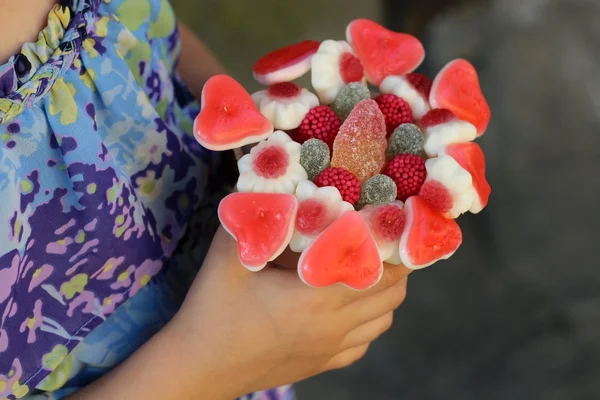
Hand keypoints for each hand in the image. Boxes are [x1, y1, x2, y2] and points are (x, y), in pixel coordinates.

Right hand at [171, 226, 409, 398]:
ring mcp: (331, 349)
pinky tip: (352, 307)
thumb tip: (280, 186)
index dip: (392, 244)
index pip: (378, 268)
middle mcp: (334, 325)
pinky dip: (370, 321)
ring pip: (384, 319)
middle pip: (391, 292)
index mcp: (317, 296)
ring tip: (371, 267)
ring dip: (385, 291)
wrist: (200, 367)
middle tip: (384, 237)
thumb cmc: (213, 308)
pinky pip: (365, 342)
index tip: (391, 220)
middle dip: (396, 263)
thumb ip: (257, 219)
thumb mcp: (230, 255)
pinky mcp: (323, 364)